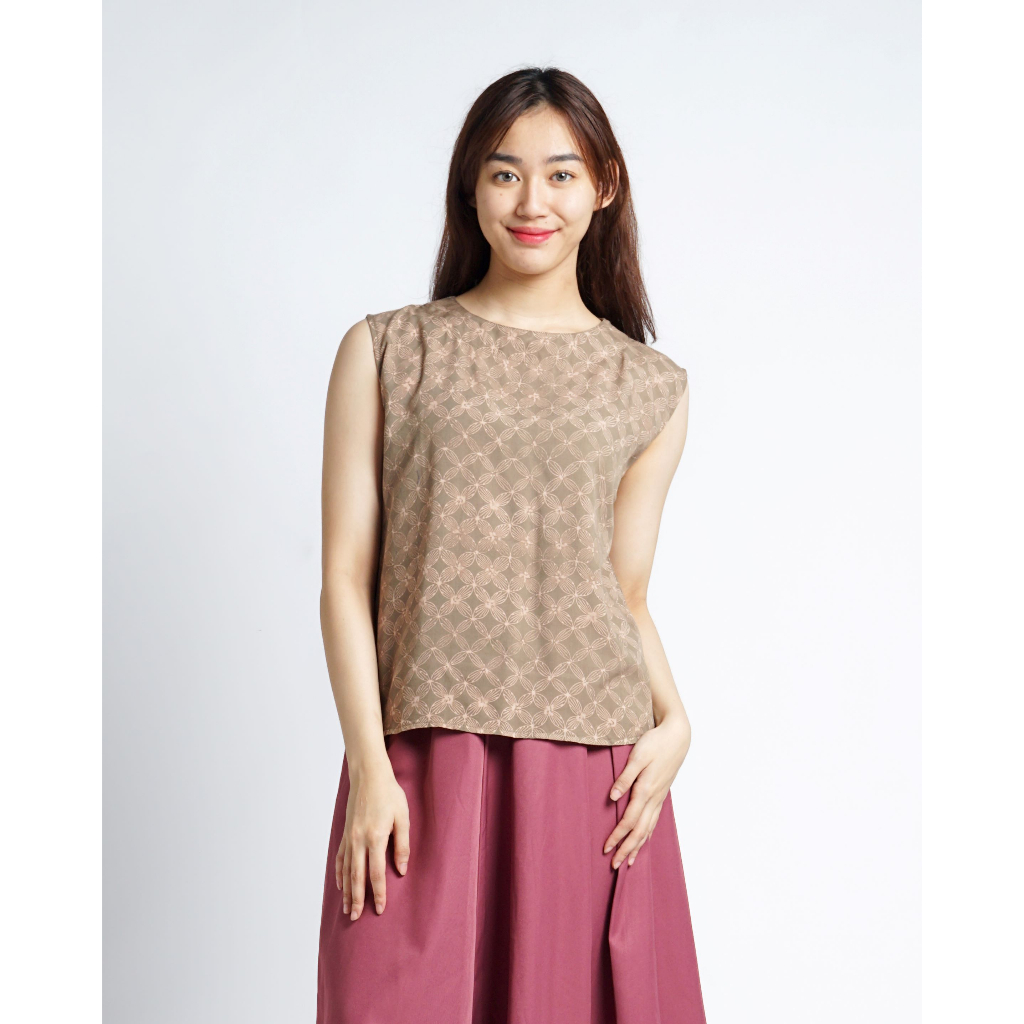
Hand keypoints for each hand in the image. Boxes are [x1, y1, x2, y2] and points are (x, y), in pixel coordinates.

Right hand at [336, 762, 410, 919]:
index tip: (379, 909)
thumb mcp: (402, 817)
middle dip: (357, 899)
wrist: (369, 775)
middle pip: (357, 877)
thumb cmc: (389, 794)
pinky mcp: (346, 833)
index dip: (378, 893)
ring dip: (347, 891)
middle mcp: (359, 840)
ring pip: (347, 870)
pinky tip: (340, 884)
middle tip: (356, 918)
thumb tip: (401, 869)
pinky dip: (340, 873)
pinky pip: (341, 857)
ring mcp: (350, 837)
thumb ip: (402, 844)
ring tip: (348, 908)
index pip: (376, 873)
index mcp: (375, 838)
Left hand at [604, 714, 690, 868]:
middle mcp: (654, 798)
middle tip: (615, 865)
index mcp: (645, 790)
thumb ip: (625, 777)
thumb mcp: (637, 756)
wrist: (677, 736)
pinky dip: (647, 834)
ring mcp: (660, 797)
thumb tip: (613, 798)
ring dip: (637, 846)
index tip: (606, 848)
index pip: (629, 820)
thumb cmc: (655, 742)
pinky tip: (644, 840)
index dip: (617, 836)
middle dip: (627, 849)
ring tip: (629, 862)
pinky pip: (654, 820)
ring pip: (648, 828)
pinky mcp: (662, 794)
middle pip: (639, 831)